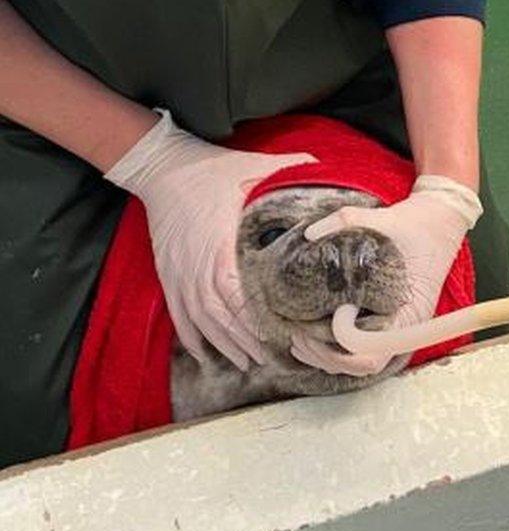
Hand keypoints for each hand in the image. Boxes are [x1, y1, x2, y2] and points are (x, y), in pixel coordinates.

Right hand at [104, 110, 313, 369]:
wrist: (161, 166)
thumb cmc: (210, 169)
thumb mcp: (250, 166)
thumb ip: (286, 168)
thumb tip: (321, 164)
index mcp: (219, 244)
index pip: (235, 292)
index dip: (254, 318)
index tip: (278, 335)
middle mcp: (195, 265)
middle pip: (219, 315)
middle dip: (244, 340)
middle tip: (271, 359)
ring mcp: (177, 272)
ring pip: (199, 320)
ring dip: (222, 344)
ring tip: (246, 362)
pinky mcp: (167, 274)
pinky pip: (177, 313)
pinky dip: (191, 337)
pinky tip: (205, 355)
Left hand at [290, 175, 481, 375]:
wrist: (437, 225)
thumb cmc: (417, 227)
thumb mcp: (386, 219)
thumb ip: (347, 222)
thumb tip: (309, 236)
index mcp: (409, 315)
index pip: (372, 355)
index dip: (341, 351)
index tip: (328, 320)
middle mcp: (401, 330)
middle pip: (358, 365)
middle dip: (323, 355)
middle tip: (298, 332)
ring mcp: (391, 329)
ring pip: (354, 363)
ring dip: (322, 356)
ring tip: (297, 337)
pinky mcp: (381, 324)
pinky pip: (356, 350)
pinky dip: (329, 350)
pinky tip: (306, 339)